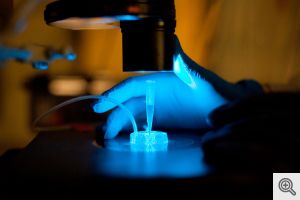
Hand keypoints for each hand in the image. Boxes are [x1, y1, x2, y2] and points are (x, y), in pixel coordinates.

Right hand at [93, 36, 262, 138]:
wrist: (222, 110)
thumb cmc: (211, 90)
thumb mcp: (195, 76)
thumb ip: (180, 61)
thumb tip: (171, 39)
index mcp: (157, 82)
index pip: (131, 87)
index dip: (114, 95)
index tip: (100, 105)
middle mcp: (153, 96)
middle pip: (128, 106)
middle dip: (114, 117)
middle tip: (104, 131)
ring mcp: (156, 110)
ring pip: (132, 118)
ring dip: (120, 127)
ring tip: (108, 138)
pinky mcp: (162, 123)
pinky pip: (142, 128)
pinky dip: (131, 134)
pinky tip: (124, 141)